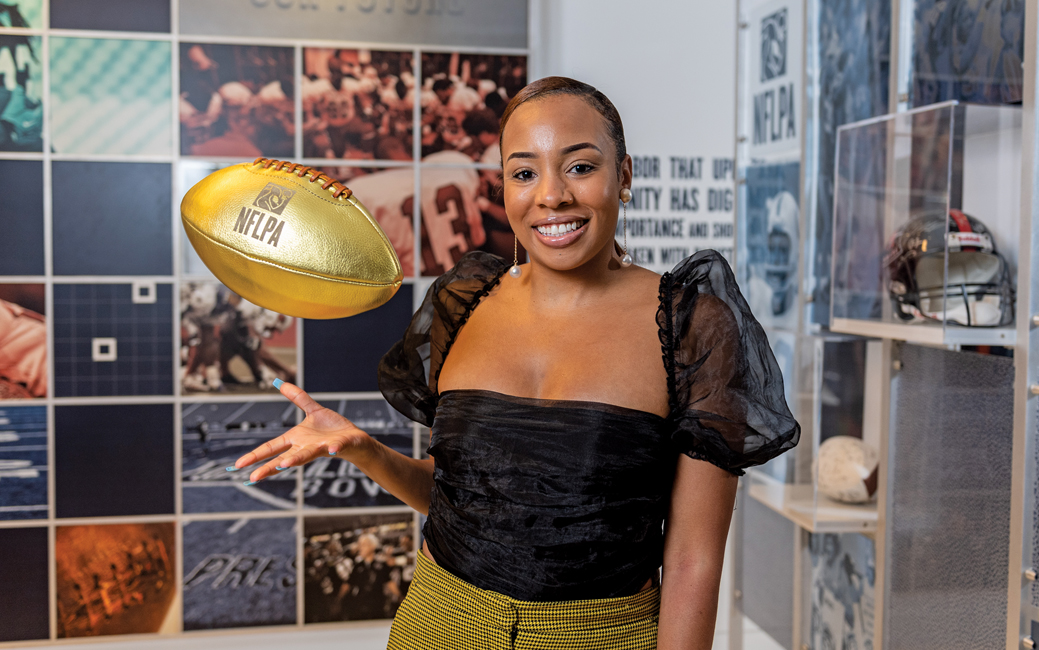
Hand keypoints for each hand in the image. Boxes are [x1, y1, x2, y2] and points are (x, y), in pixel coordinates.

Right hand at [232, 380, 371, 483]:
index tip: (238, 465)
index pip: (272, 448)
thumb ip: (298, 398)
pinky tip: (330, 450)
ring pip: (307, 455)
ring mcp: (322, 448)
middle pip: (284, 458)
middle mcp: (306, 447)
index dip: (255, 455)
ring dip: (296, 459)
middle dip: (269, 467)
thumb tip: (280, 383)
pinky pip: (336, 447)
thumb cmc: (333, 429)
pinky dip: (333, 449)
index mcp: (296, 439)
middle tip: (253, 477)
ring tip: (284, 465)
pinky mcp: (339, 445)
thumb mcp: (313, 410)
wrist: (355, 438)